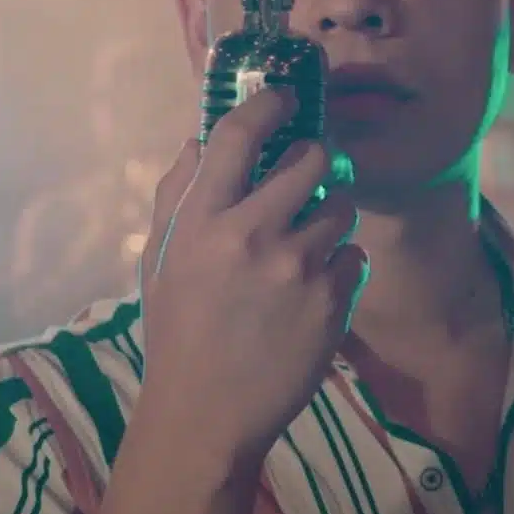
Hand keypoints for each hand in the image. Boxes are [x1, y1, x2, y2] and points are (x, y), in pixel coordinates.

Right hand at [138, 88, 368, 480]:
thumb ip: (177, 192)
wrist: (206, 416)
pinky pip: (355, 256)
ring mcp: (298, 269)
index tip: (283, 98)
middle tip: (307, 177)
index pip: (238, 135)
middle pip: (313, 158)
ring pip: (341, 206)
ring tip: (307, 244)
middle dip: (315, 160)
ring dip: (329, 216)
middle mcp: (252, 235)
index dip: (267, 104)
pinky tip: (316, 289)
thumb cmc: (178, 330)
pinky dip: (341, 266)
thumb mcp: (158, 258)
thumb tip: (202, 139)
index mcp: (202, 220)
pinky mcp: (334, 302)